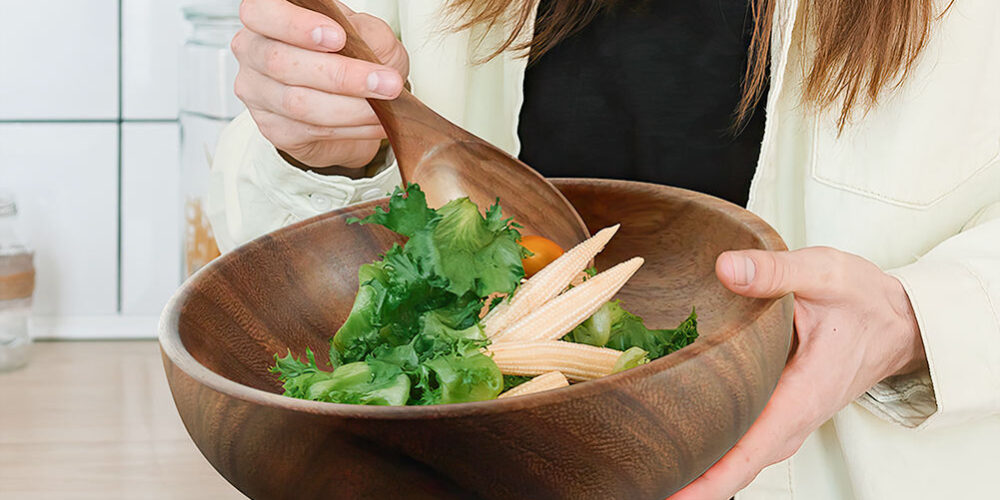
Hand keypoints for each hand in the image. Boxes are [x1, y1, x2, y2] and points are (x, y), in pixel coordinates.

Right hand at [232, 0, 408, 167]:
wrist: (353, 104)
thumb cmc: (352, 57)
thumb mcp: (367, 34)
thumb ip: (363, 31)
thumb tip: (361, 41)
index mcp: (268, 17)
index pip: (261, 12)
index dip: (295, 25)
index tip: (338, 37)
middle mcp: (253, 51)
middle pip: (280, 62)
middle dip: (340, 74)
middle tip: (385, 81)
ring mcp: (258, 93)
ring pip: (298, 102)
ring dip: (351, 107)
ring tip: (386, 105)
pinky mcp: (273, 128)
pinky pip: (311, 129)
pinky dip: (351, 127)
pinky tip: (375, 122)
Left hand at [669, 247, 926, 499]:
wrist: (899, 322)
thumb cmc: (863, 300)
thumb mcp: (822, 273)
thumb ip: (774, 271)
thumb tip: (726, 268)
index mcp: (802, 396)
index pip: (748, 452)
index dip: (707, 481)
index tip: (670, 495)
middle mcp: (792, 421)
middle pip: (733, 467)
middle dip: (686, 479)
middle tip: (635, 480)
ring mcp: (784, 422)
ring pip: (734, 459)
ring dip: (694, 468)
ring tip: (644, 471)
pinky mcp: (777, 414)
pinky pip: (739, 442)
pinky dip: (707, 449)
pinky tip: (672, 445)